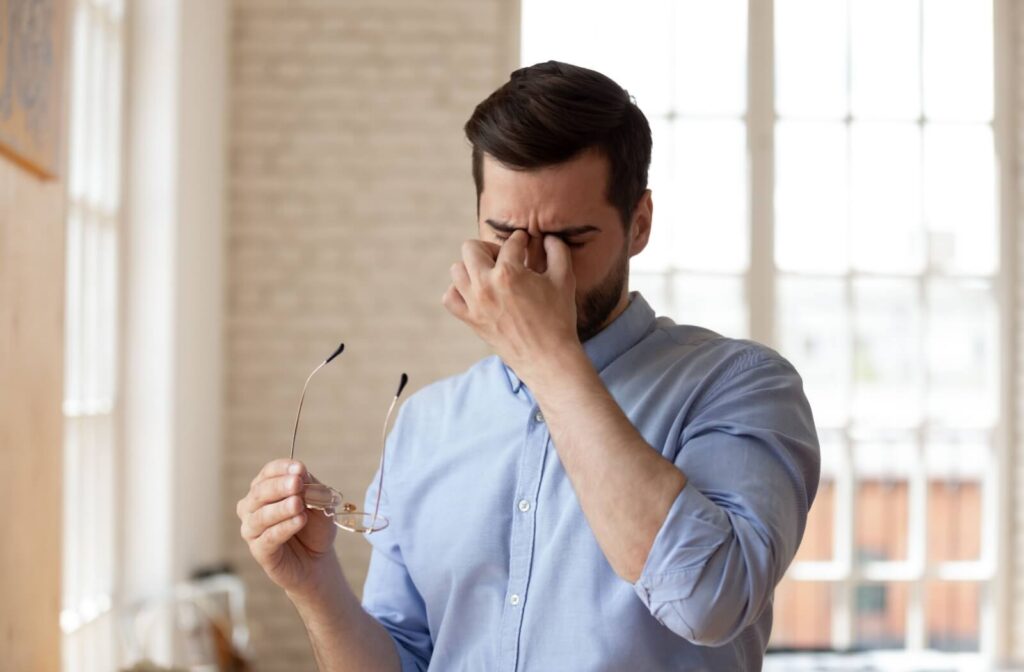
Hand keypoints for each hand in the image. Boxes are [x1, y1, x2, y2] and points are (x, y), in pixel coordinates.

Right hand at [237, 459, 337, 595]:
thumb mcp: (319, 502)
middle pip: (260, 492)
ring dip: (281, 508)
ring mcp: (253, 529)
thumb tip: (300, 473)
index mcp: (265, 489)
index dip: (282, 469)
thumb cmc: (314, 527)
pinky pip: (269, 537)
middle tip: (296, 483)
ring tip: (299, 504)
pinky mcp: (259, 550)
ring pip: (261, 516)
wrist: (317, 559)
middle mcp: (253, 507)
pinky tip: (299, 521)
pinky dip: (285, 527)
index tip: (299, 468)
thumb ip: (310, 487)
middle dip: (279, 486)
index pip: (268, 473)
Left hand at [443, 230, 579, 382]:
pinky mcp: (471, 320)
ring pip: (457, 270)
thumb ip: (557, 251)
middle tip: (505, 258)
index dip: (521, 240)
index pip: (510, 243)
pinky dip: (458, 291)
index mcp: (509, 272)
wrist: (547, 358)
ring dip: (472, 267)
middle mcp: (485, 285)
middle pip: (471, 248)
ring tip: (490, 274)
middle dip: (489, 247)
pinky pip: (450, 298)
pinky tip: (476, 292)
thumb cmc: (558, 318)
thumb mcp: (564, 279)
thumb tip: (548, 237)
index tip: (525, 242)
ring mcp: (474, 304)